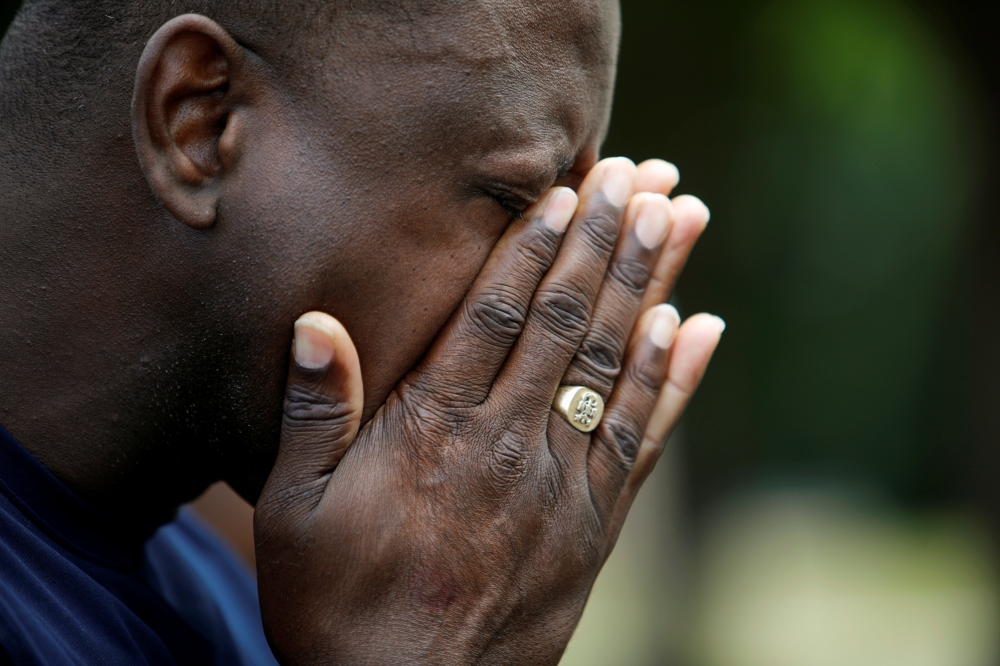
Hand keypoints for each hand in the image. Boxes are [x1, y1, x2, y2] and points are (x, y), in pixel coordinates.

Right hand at [254, 158, 721, 664]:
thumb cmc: (337, 606)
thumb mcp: (291, 512)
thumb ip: (312, 414)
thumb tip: (317, 321)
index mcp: (434, 431)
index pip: (495, 315)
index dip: (537, 246)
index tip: (573, 188)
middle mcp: (507, 444)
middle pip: (567, 323)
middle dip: (608, 242)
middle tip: (646, 175)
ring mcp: (559, 485)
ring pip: (615, 366)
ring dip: (651, 286)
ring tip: (682, 220)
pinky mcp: (592, 528)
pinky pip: (641, 440)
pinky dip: (671, 380)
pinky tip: (696, 328)